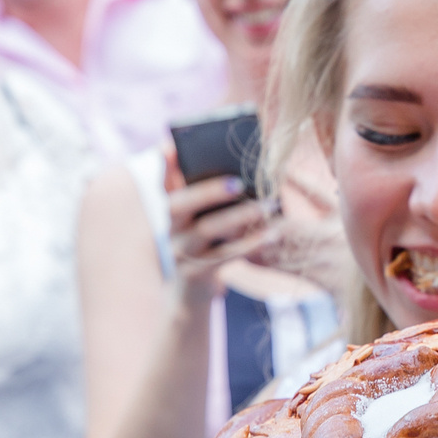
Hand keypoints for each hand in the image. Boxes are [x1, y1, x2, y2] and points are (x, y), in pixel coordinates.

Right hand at [163, 153, 278, 306]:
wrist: (190, 292)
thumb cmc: (205, 246)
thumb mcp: (203, 222)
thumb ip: (213, 198)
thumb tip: (245, 172)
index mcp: (172, 209)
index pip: (164, 182)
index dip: (165, 165)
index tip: (169, 145)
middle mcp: (169, 227)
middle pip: (181, 204)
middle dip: (208, 190)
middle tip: (237, 182)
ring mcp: (180, 251)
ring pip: (207, 229)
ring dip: (240, 216)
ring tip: (268, 205)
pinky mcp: (195, 273)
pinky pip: (225, 255)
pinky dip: (251, 243)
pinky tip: (273, 233)